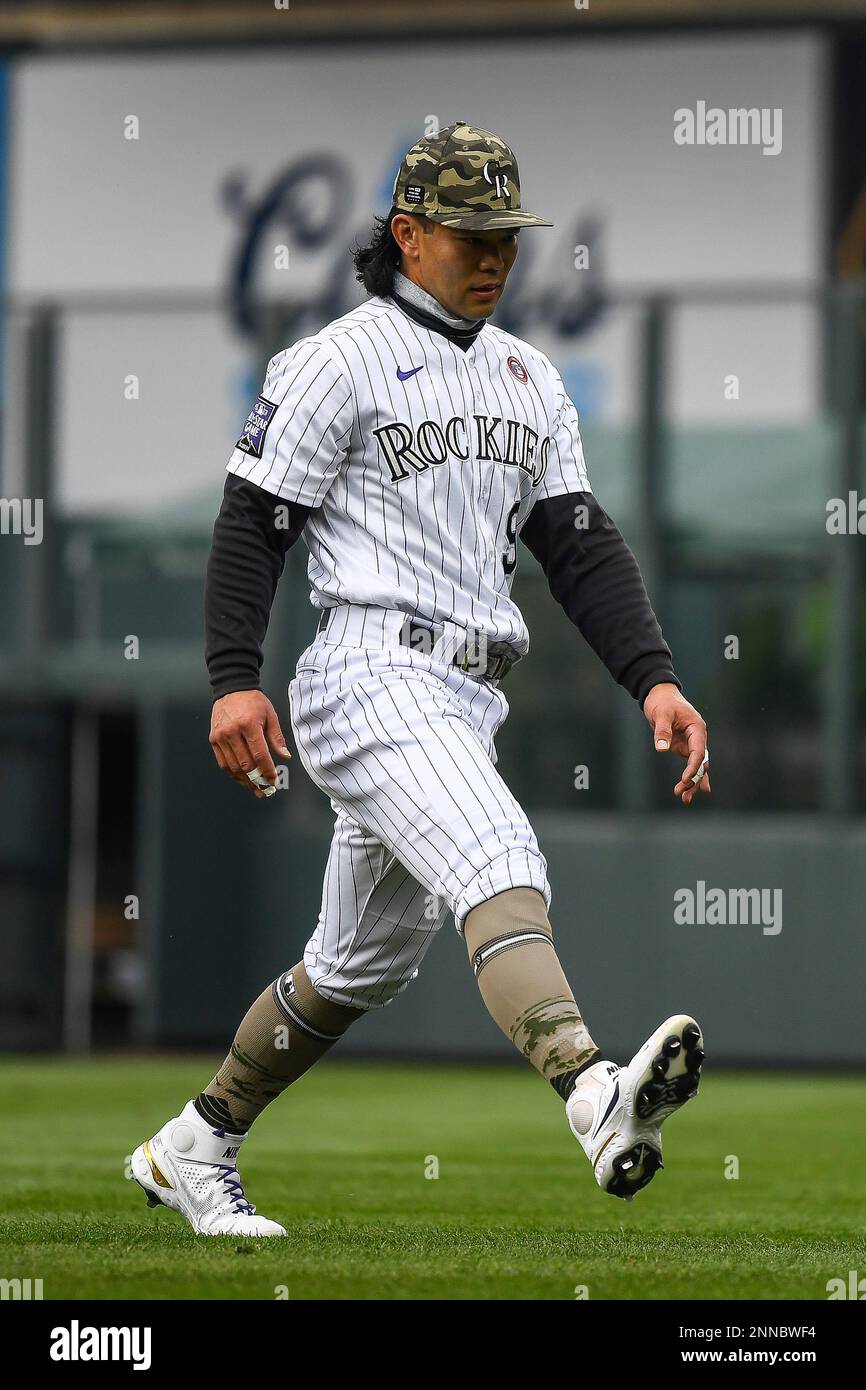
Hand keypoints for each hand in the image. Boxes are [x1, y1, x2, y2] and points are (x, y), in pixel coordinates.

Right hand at [209, 690, 290, 797]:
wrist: (232, 688)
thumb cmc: (253, 701)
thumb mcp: (270, 715)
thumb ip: (276, 738)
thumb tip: (285, 756)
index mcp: (249, 725)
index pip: (259, 754)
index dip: (267, 770)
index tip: (274, 779)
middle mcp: (232, 732)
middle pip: (245, 764)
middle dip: (257, 780)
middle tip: (266, 789)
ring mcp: (221, 737)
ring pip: (233, 767)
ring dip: (245, 781)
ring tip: (256, 789)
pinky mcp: (214, 739)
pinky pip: (223, 762)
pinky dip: (233, 773)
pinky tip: (243, 779)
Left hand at [643, 682, 710, 805]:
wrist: (659, 694)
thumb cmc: (662, 701)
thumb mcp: (661, 714)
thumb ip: (662, 731)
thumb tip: (662, 749)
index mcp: (697, 728)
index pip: (698, 751)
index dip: (694, 767)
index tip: (686, 779)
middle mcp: (697, 737)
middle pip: (700, 762)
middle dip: (693, 779)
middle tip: (682, 793)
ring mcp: (691, 743)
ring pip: (696, 766)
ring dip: (691, 782)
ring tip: (684, 799)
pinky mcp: (683, 747)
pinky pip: (689, 764)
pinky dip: (690, 777)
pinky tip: (690, 791)